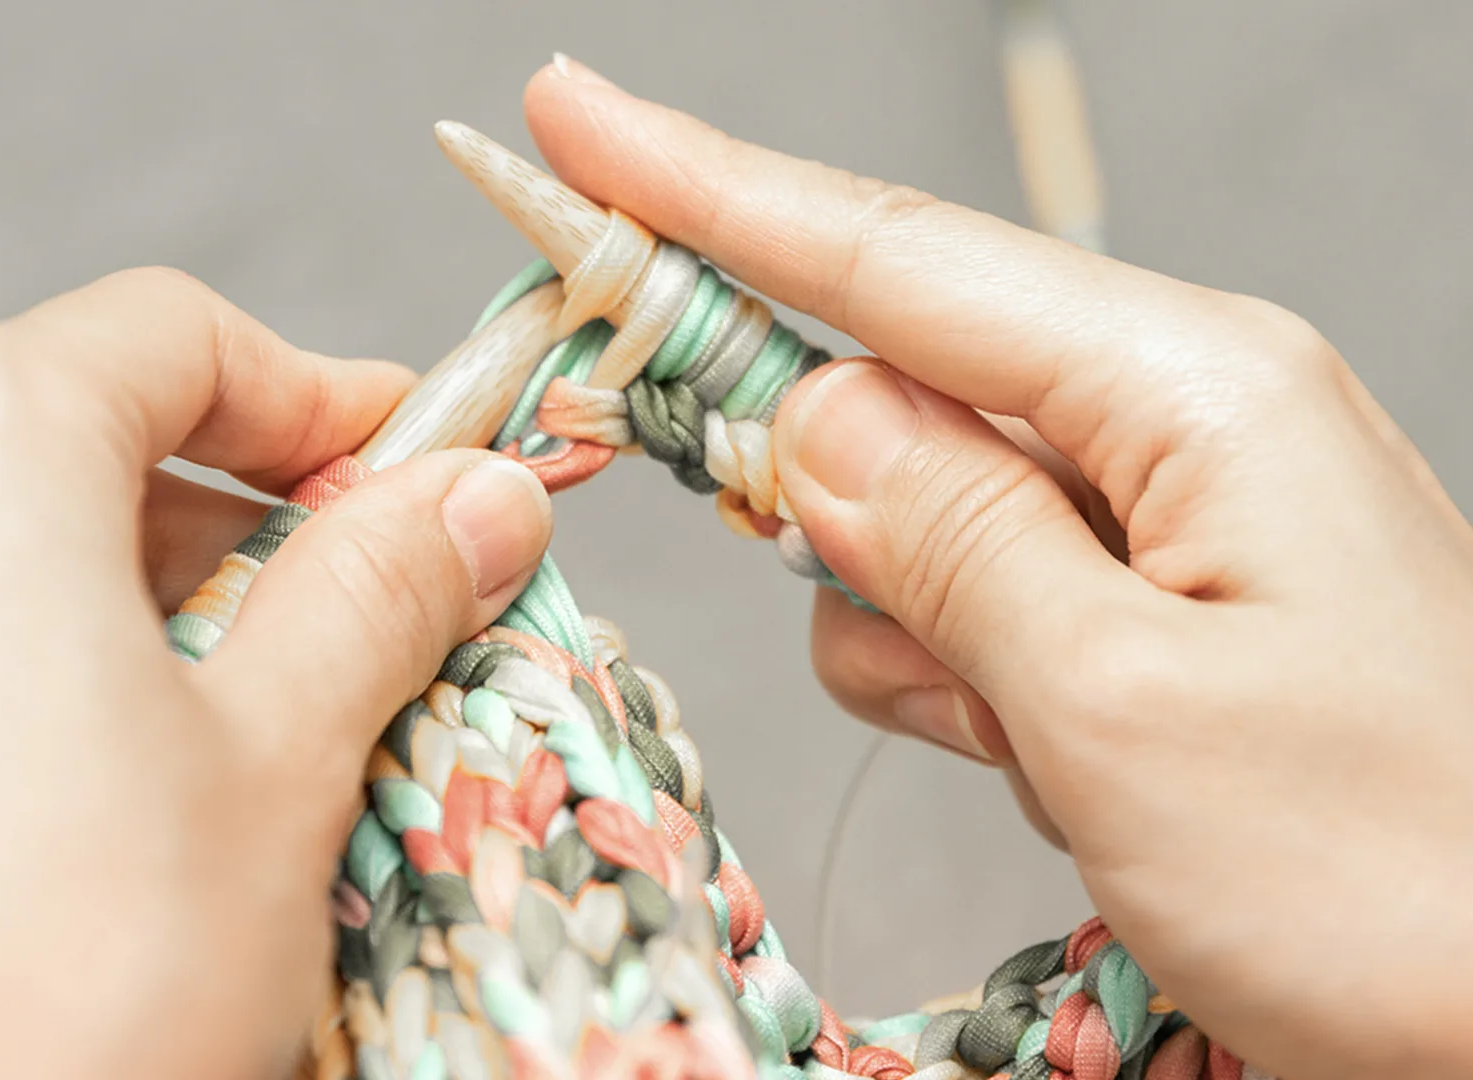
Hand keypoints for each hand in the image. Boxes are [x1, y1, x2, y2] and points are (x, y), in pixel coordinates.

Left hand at [0, 269, 552, 1079]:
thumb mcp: (277, 765)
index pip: (172, 336)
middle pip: (62, 437)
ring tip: (218, 745)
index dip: (323, 397)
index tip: (416, 471)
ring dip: (112, 610)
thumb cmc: (52, 998)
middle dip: (225, 520)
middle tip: (348, 623)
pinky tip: (68, 821)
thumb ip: (380, 589)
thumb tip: (473, 502)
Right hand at [527, 59, 1472, 1079]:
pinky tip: (1046, 758)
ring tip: (1025, 742)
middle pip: (896, 381)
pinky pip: (980, 597)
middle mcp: (1179, 419)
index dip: (706, 188)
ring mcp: (1170, 515)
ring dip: (914, 626)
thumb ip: (946, 539)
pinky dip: (966, 678)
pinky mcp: (1155, 605)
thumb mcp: (1121, 710)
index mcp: (1189, 390)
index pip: (893, 258)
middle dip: (816, 482)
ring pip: (921, 513)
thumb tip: (806, 415)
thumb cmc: (1399, 878)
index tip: (570, 117)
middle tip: (844, 591)